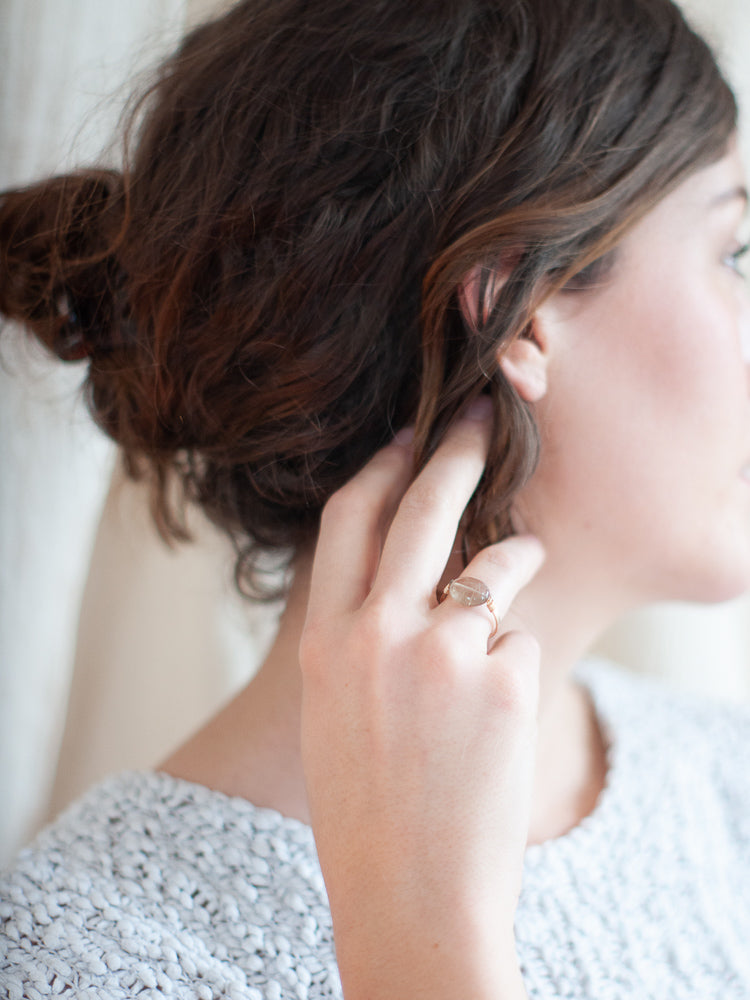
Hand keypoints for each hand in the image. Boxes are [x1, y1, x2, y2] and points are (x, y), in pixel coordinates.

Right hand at [299, 398, 542, 999]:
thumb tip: (416, 571)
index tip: (405, 438)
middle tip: (483, 417)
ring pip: (496, 570)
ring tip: (522, 570)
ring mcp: (442, 653)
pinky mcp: (504, 681)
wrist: (410, 895)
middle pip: (422, 509)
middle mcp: (376, 633)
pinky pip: (523, 644)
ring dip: (516, 562)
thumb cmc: (369, 807)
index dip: (379, 468)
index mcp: (325, 640)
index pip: (347, 519)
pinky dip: (518, 667)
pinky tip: (499, 720)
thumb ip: (362, 635)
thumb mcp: (336, 709)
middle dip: (456, 452)